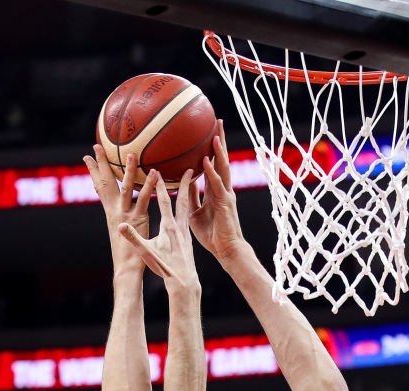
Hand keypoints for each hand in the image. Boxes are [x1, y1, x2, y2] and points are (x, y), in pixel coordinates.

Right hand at [83, 147, 155, 272]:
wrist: (129, 271)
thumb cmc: (129, 258)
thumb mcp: (125, 236)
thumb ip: (125, 223)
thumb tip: (123, 218)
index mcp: (112, 214)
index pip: (100, 189)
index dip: (93, 173)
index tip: (87, 157)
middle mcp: (116, 212)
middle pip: (108, 184)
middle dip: (102, 164)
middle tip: (97, 145)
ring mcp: (127, 216)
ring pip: (127, 189)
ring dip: (128, 171)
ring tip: (131, 154)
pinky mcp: (140, 221)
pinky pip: (145, 200)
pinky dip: (150, 186)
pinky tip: (155, 174)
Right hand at [119, 170, 199, 291]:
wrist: (184, 281)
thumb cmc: (165, 268)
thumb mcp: (147, 253)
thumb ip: (133, 238)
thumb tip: (119, 226)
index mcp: (168, 227)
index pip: (163, 201)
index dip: (159, 185)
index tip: (157, 169)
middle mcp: (179, 226)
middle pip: (182, 199)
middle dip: (184, 183)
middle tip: (189, 168)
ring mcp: (185, 232)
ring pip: (187, 207)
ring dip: (189, 193)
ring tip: (192, 181)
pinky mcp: (188, 238)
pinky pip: (188, 216)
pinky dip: (188, 207)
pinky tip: (186, 206)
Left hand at [188, 121, 244, 262]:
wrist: (225, 251)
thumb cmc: (211, 234)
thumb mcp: (194, 212)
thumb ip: (191, 196)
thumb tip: (183, 182)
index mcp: (215, 190)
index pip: (214, 164)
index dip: (212, 148)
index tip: (208, 131)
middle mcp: (222, 189)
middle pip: (221, 160)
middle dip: (219, 141)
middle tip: (217, 121)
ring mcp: (225, 195)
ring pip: (222, 168)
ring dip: (218, 151)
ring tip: (215, 133)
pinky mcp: (225, 204)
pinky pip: (216, 185)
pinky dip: (211, 172)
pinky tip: (206, 161)